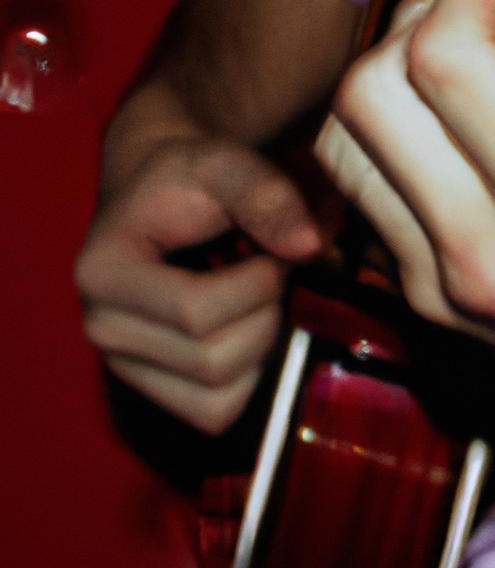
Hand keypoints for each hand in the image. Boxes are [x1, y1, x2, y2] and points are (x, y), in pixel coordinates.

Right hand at [75, 135, 321, 433]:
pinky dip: (250, 374)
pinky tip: (246, 324)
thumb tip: (310, 245)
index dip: (258, 282)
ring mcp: (124, 366)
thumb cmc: (192, 179)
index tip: (275, 247)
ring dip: (262, 342)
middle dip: (265, 310)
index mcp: (104, 274)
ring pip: (220, 394)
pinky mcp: (154, 390)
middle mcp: (102, 328)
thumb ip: (266, 195)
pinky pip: (217, 412)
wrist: (163, 195)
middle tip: (273, 268)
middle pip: (213, 359)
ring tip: (257, 294)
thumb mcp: (226, 165)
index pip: (195, 311)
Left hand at [317, 0, 494, 498]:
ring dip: (399, 70)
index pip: (447, 53)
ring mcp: (452, 295)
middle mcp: (486, 259)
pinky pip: (374, 194)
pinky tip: (468, 115)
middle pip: (370, 88)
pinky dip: (399, 133)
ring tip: (479, 44)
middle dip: (432, 7)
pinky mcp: (446, 311)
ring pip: (350, 143)